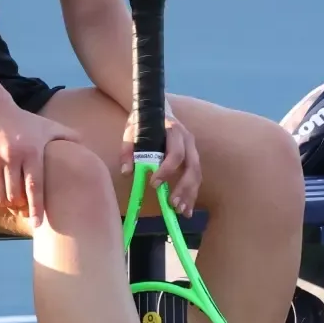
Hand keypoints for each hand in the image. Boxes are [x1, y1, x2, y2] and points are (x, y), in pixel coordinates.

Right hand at [0, 102, 74, 224]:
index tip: (38, 224)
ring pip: (0, 195)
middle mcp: (12, 158)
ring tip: (14, 204)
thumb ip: (67, 135)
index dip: (37, 207)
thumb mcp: (46, 125)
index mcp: (31, 152)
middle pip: (16, 194)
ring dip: (8, 204)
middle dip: (21, 207)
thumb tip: (86, 144)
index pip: (34, 186)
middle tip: (26, 210)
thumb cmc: (23, 120)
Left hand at [125, 102, 202, 216]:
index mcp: (173, 130)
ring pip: (197, 174)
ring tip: (181, 212)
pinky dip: (192, 194)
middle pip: (192, 166)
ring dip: (190, 194)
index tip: (153, 184)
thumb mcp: (131, 131)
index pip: (175, 153)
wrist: (157, 110)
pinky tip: (187, 209)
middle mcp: (188, 140)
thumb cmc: (143, 121)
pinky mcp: (193, 158)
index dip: (166, 170)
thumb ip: (128, 150)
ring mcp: (193, 149)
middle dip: (184, 187)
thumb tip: (127, 172)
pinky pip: (196, 178)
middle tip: (172, 204)